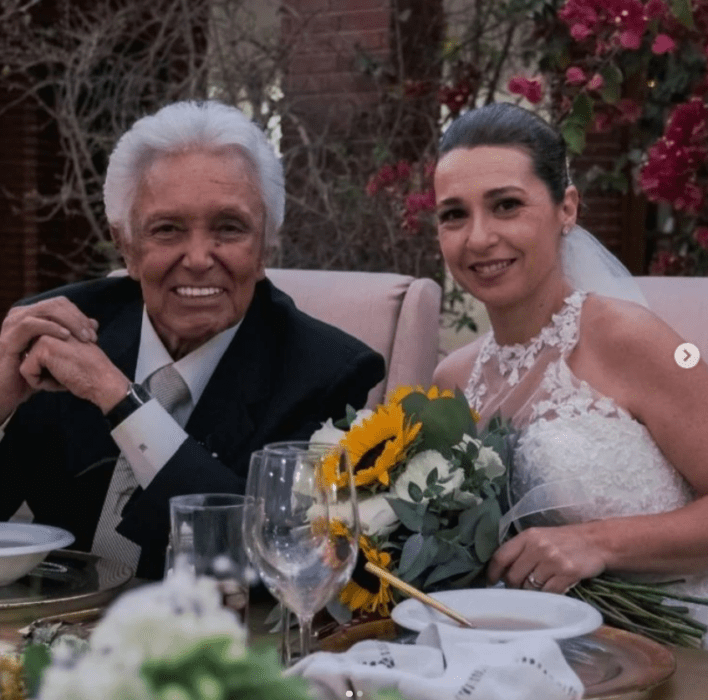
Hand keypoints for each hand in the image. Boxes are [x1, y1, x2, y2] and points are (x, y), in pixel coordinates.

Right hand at [0, 297, 98, 417]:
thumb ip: (75, 335)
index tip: (94, 332)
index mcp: (32, 315)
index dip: (79, 315)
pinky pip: (30, 324)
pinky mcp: (8, 339)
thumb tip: (94, 322)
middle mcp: (20, 315)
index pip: (61, 303)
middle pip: (55, 304)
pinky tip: (66, 336)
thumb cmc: (38, 373)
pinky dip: (50, 327)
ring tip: (83, 337)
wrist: (11, 394)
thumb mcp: (59, 351)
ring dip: (69, 322)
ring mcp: (12, 325)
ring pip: (45, 310)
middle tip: (91, 336)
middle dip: (77, 318)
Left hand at [19, 334, 128, 413]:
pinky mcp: (43, 346)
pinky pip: (26, 371)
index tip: (72, 369)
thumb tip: (47, 351)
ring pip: (26, 364)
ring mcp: (47, 333)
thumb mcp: (75, 351)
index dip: (49, 368)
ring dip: (44, 377)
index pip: (35, 352)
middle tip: (70, 373)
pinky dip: (41, 383)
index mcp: (59, 325)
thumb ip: (63, 343)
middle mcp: (51, 325)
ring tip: (66, 375)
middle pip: (29, 357)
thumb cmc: (91, 372)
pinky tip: (61, 380)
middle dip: (44, 371)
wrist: (105, 382)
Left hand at [487, 524, 606, 593]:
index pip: (501, 556)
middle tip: (519, 588)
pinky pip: (548, 593)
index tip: (491, 583)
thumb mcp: (540, 537)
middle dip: (513, 586)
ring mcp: (552, 560)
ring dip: (531, 593)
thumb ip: (522, 551)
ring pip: (530, 587)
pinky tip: (552, 590)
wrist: (597, 541)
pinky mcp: (567, 573)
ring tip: (538, 587)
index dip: (492, 573)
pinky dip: (547, 596)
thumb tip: (502, 572)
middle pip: (513, 576)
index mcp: (528, 536)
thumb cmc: (564, 541)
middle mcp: (538, 547)